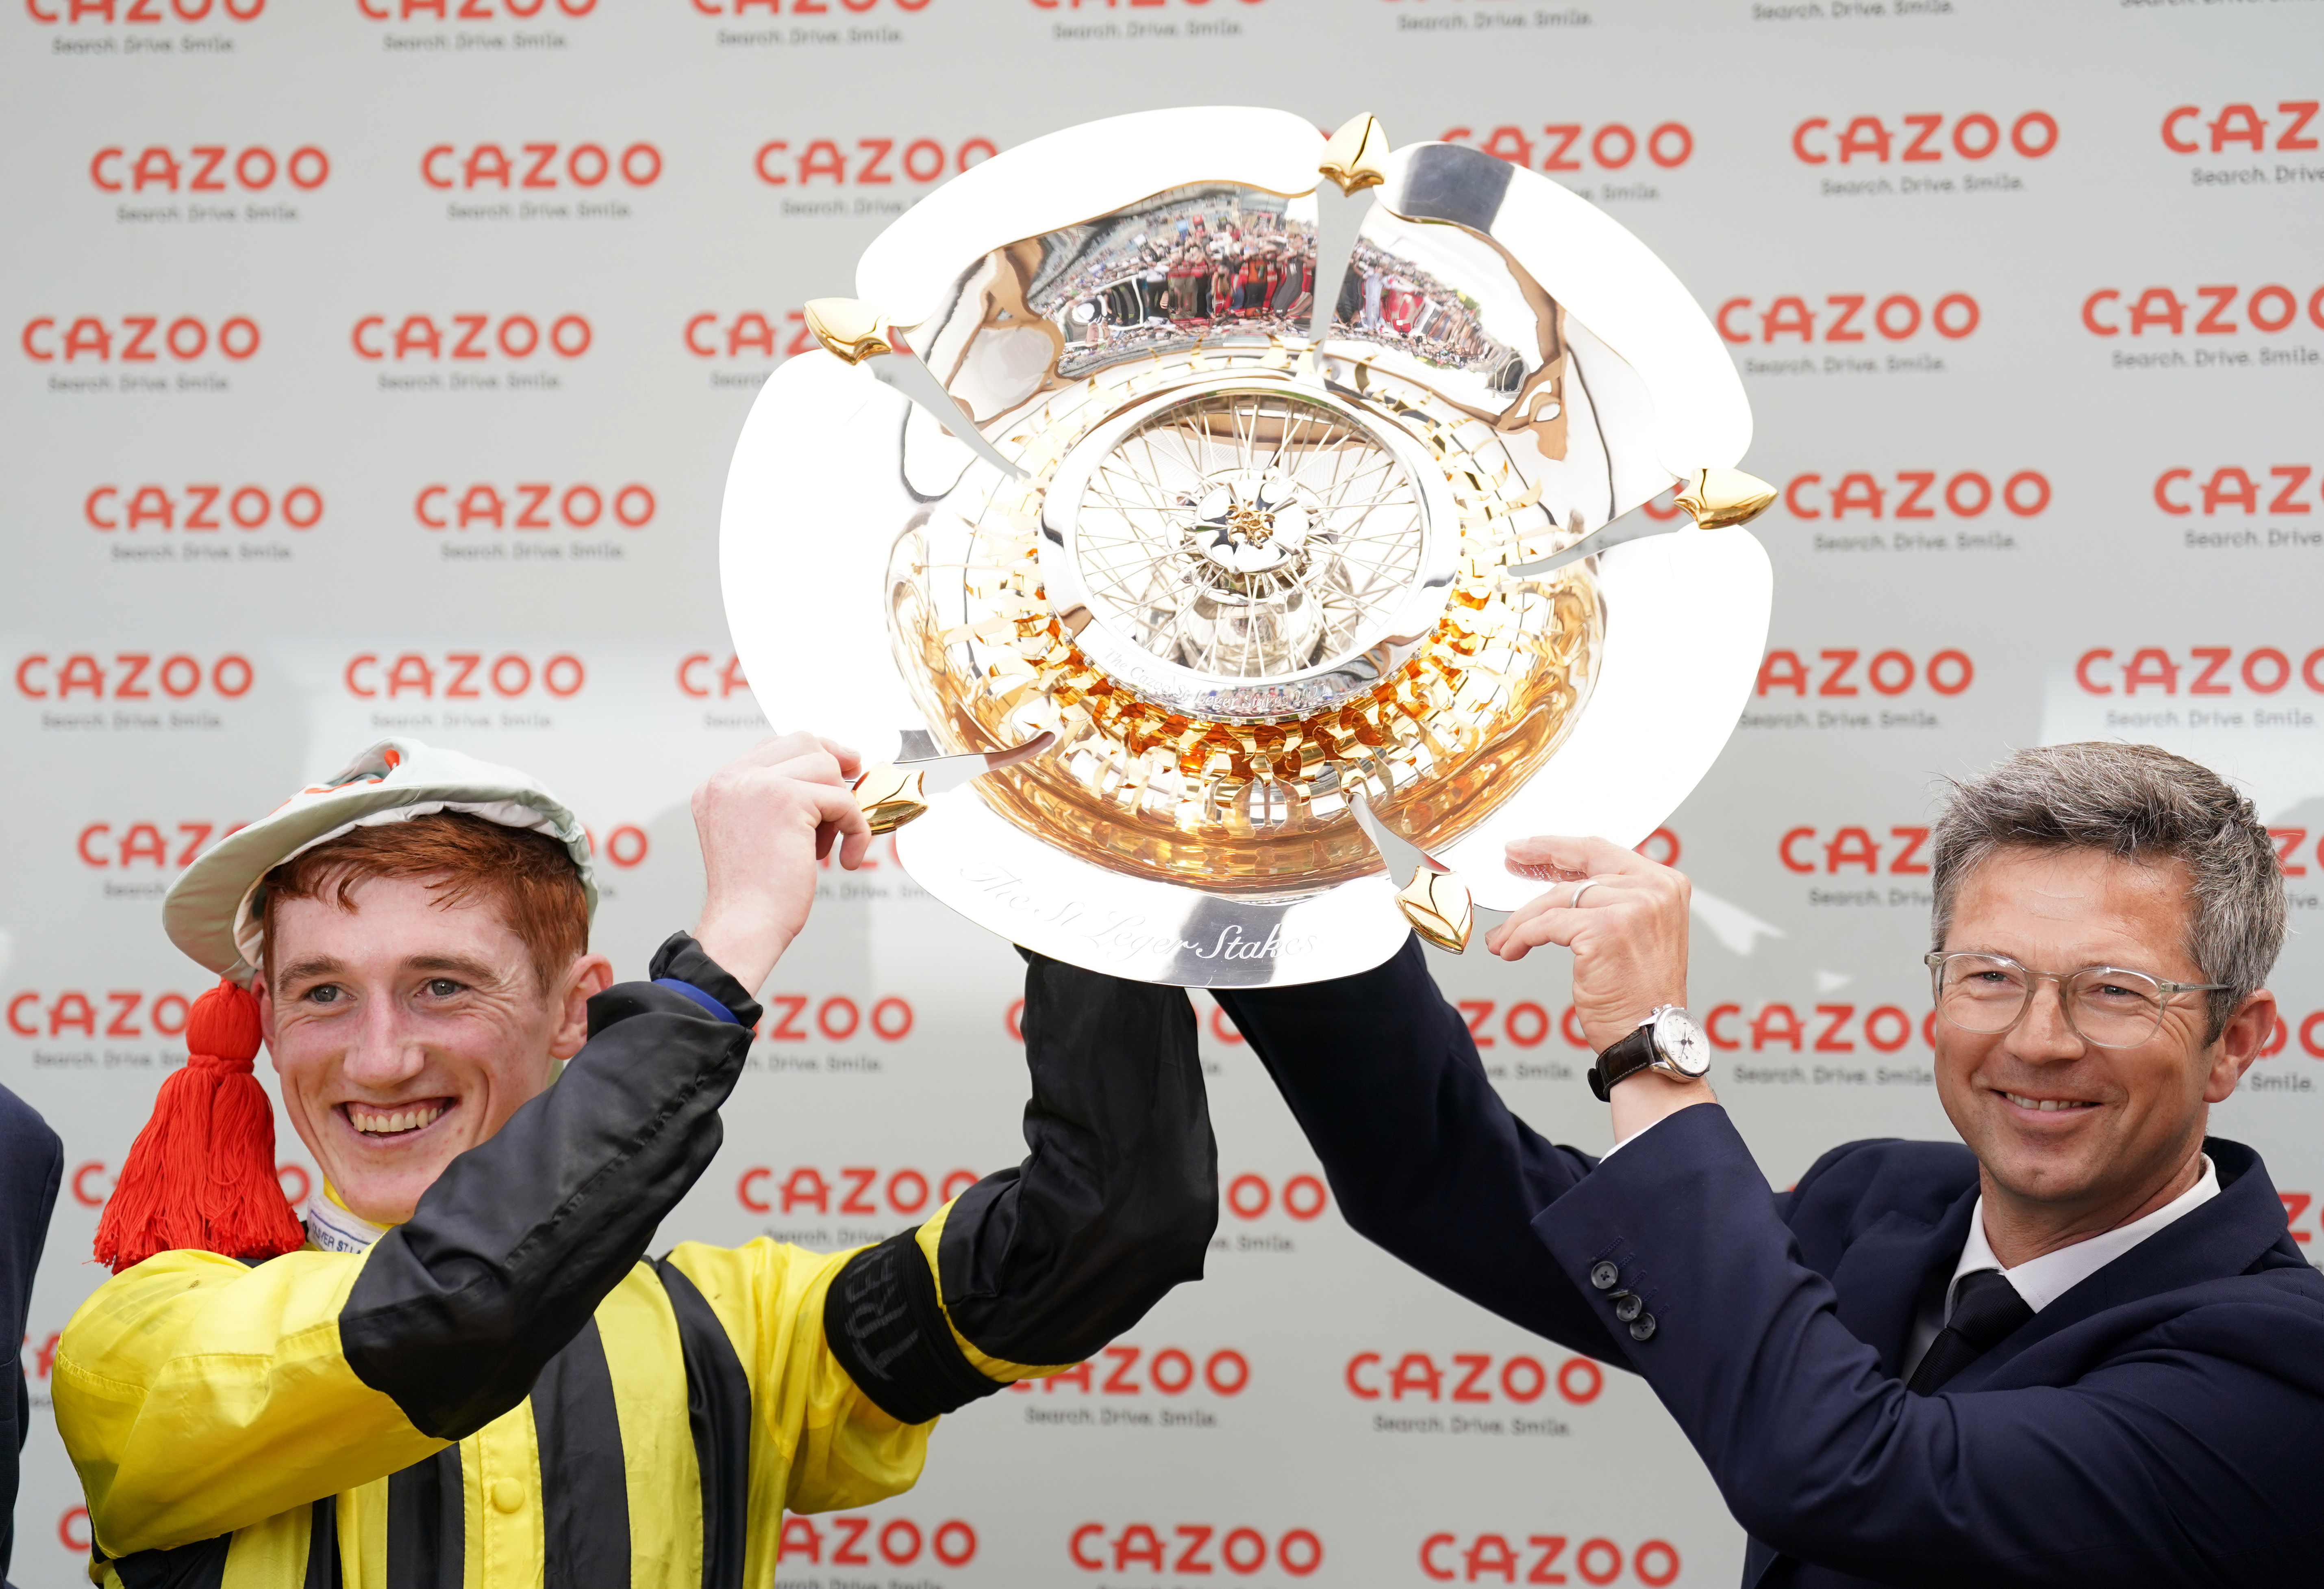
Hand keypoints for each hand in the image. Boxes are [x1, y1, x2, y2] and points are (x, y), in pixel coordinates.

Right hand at [691, 732, 870, 994]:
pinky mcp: (785, 798)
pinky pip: (843, 799)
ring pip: (827, 768)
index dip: (814, 754)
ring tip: (826, 846)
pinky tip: (846, 858)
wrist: (745, 925)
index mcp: (718, 786)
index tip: (843, 770)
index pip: (775, 746)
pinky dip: (855, 828)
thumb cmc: (754, 894)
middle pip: (802, 742)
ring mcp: (755, 784)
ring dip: (840, 808)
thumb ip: (774, 800)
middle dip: (834, 768)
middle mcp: (731, 779)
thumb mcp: (755, 833)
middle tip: (850, 800)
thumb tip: (828, 773)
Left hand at [1484, 835, 1689, 1053]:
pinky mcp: (1605, 929)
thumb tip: (1563, 883)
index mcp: (1665, 884)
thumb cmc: (1640, 994)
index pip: (1602, 851)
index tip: (1529, 847)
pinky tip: (1511, 949)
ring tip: (1503, 939)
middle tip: (1509, 861)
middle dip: (1536, 866)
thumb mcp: (1635, 932)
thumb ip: (1611, 900)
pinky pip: (1547, 925)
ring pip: (1557, 899)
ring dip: (1522, 920)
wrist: (1650, 1036)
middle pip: (1577, 873)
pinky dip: (1522, 936)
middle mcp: (1654, 889)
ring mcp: (1632, 907)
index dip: (1560, 847)